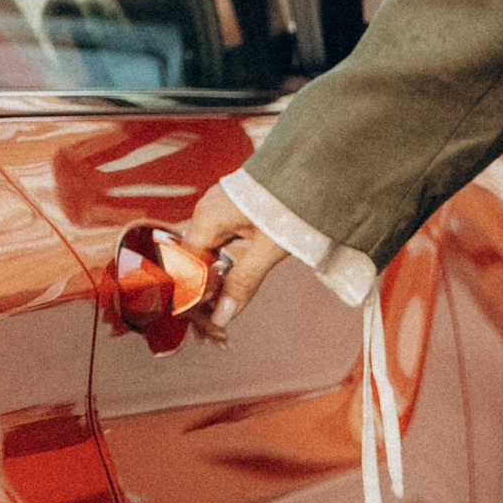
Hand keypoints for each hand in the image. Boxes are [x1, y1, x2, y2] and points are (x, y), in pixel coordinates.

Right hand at [183, 181, 287, 335]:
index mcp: (207, 218)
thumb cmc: (292, 202)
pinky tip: (229, 294)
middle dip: (203, 303)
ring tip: (221, 324)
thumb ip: (244, 282)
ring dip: (212, 291)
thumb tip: (222, 318)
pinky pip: (217, 249)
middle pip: (192, 266)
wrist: (315, 166)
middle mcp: (205, 212)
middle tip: (216, 337)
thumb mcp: (270, 248)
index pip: (186, 269)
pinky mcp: (230, 212)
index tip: (208, 331)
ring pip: (205, 260)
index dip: (195, 302)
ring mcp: (217, 210)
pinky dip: (222, 274)